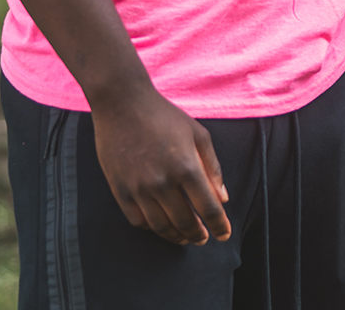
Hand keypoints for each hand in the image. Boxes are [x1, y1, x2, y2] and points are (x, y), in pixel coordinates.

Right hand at [92, 88, 230, 244]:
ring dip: (176, 237)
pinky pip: (138, 220)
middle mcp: (163, 182)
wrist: (123, 105)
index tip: (224, 234)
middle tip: (204, 239)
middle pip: (185, 222)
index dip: (219, 225)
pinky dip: (152, 228)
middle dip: (198, 235)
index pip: (208, 208)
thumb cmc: (165, 116)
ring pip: (161, 226)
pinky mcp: (120, 190)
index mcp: (187, 167)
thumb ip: (213, 168)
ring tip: (185, 238)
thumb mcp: (198, 134)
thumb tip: (222, 198)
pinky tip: (162, 226)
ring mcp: (139, 188)